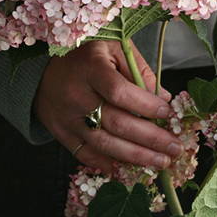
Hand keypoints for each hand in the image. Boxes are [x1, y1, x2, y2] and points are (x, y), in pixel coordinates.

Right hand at [34, 40, 182, 173]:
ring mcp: (67, 118)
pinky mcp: (61, 133)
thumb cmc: (86, 56)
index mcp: (91, 69)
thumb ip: (139, 70)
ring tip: (161, 162)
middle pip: (116, 123)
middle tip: (175, 148)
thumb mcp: (114, 48)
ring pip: (104, 143)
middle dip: (150, 139)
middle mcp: (76, 96)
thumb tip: (164, 98)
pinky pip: (85, 154)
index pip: (120, 92)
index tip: (168, 113)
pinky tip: (129, 168)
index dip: (145, 105)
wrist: (42, 69)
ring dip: (136, 156)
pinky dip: (107, 163)